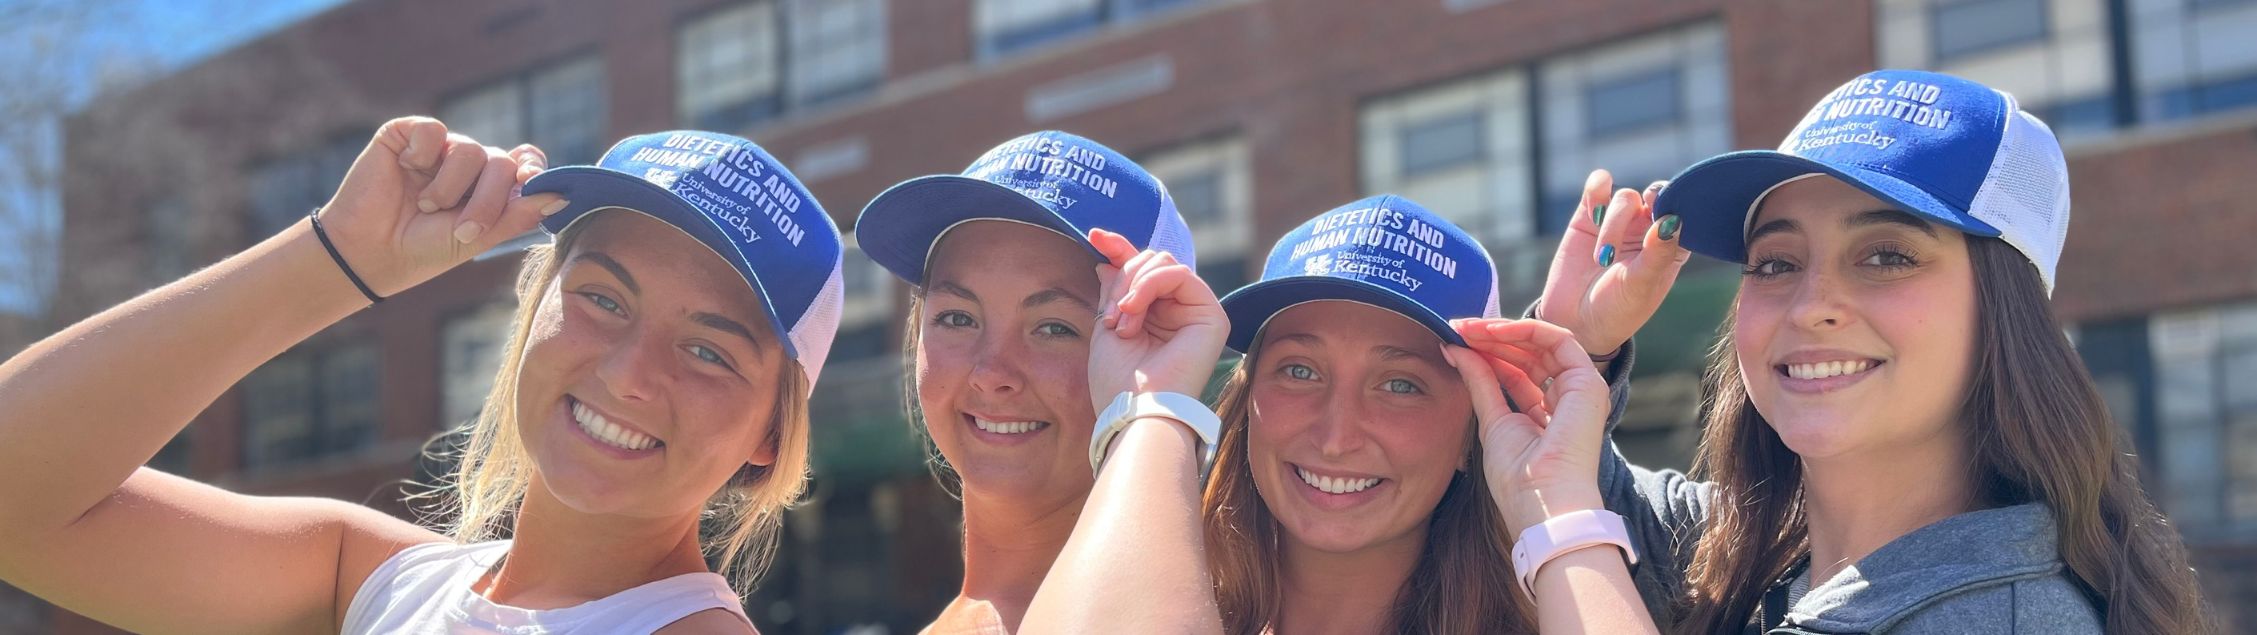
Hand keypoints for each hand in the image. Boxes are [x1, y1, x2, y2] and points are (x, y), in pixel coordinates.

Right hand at [315, 116, 566, 296]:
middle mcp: (469, 164)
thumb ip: (517, 215)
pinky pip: (433, 129)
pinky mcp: (407, 135)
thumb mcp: (477, 237)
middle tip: (464, 229)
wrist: (370, 252)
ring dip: (450, 186)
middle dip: (488, 199)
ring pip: (470, 149)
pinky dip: (423, 153)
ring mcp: (439, 149)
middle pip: (503, 163)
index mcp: (491, 187)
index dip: (533, 172)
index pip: (527, 164)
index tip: (530, 187)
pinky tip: (406, 169)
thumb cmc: (424, 249)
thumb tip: (561, 196)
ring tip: (427, 207)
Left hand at [1085, 228, 1229, 414]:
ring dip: (1133, 286)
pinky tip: (1134, 312)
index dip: (1120, 247)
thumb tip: (1108, 259)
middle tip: (1111, 315)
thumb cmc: (1117, 381)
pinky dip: (1148, 285)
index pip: (1142, 269)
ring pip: (1164, 263)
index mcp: (1156, 314)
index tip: (1095, 234)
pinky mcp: (1212, 316)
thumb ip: (1113, 291)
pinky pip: (1178, 274)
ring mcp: (1197, 312)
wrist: (1134, 411)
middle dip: (1124, 278)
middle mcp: (1179, 311)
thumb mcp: (1106, 325)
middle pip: (1152, 261)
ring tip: (1122, 321)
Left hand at [1441, 318, 1611, 534]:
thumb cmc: (1519, 477)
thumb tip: (1454, 348)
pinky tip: (1491, 331)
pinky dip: (1525, 330)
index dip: (1487, 355)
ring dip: (1504, 331)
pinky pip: (1558, 339)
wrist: (1542, 503)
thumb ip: (1479, 381)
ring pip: (1542, 343)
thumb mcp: (1491, 418)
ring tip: (1469, 328)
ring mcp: (1580, 389)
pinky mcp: (1587, 381)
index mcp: (1546, 414)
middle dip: (1491, 339)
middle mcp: (1565, 399)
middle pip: (1528, 355)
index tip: (1455, 342)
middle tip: (1458, 328)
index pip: (1517, 372)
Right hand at [1534, 169, 1690, 358]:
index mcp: (1672, 245)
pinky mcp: (1588, 214)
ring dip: (1615, 223)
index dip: (1682, 207)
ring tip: (1603, 258)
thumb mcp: (1641, 286)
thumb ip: (1658, 254)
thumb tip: (1673, 221)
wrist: (1575, 322)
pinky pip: (1597, 186)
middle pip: (1657, 196)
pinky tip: (1594, 210)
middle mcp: (1648, 228)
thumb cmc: (1617, 309)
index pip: (1686, 213)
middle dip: (1654, 200)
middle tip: (1649, 210)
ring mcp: (1619, 220)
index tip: (1669, 218)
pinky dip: (1597, 188)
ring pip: (1626, 197)